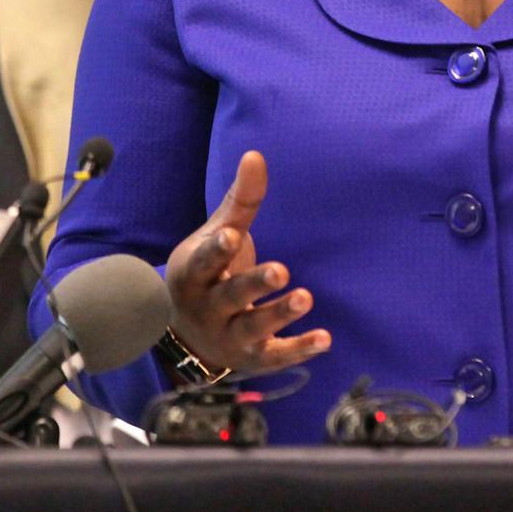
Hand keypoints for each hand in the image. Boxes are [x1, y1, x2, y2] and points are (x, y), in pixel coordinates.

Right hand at [165, 150, 330, 374]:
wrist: (187, 335)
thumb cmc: (208, 273)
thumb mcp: (218, 236)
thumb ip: (240, 201)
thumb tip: (255, 154)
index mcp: (195, 273)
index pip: (204, 262)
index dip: (216, 250)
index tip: (230, 236)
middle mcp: (209, 307)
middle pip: (231, 296)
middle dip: (254, 284)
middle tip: (281, 271)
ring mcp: (229, 335)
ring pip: (253, 328)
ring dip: (279, 314)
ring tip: (306, 297)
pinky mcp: (252, 358)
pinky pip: (275, 356)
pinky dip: (299, 349)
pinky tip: (325, 338)